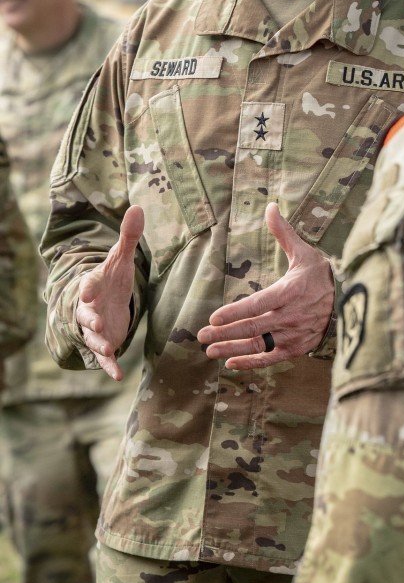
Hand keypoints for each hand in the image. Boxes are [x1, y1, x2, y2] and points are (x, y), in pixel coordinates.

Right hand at [76, 204, 144, 380]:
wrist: (100, 302)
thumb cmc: (110, 279)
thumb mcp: (119, 259)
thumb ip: (128, 236)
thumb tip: (137, 206)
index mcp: (92, 286)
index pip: (88, 285)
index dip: (88, 288)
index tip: (88, 290)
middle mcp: (90, 309)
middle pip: (86, 314)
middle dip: (90, 318)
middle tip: (96, 322)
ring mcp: (95, 328)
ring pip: (93, 337)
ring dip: (99, 342)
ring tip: (108, 348)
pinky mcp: (104, 343)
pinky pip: (104, 357)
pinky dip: (109, 366)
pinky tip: (117, 376)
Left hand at [197, 202, 333, 368]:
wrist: (350, 301)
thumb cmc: (322, 275)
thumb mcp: (304, 252)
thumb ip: (284, 232)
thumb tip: (271, 206)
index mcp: (290, 292)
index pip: (257, 304)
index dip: (234, 313)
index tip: (214, 318)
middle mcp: (291, 316)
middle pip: (253, 327)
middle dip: (224, 334)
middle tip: (201, 336)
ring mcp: (294, 335)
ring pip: (258, 345)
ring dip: (232, 349)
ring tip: (210, 351)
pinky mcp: (297, 348)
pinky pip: (271, 358)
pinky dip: (251, 363)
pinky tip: (231, 364)